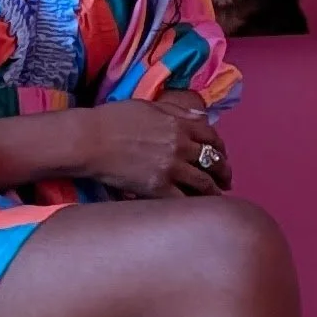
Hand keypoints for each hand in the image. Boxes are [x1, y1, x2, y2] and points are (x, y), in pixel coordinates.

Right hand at [84, 95, 230, 197]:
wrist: (90, 140)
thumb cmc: (113, 119)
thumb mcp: (149, 107)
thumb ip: (179, 112)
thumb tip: (202, 115)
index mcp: (179, 124)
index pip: (211, 136)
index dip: (220, 147)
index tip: (222, 155)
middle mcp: (181, 146)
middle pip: (213, 161)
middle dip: (223, 171)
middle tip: (226, 180)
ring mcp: (171, 168)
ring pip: (203, 183)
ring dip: (214, 191)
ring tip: (217, 197)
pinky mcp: (158, 188)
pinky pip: (184, 200)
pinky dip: (193, 205)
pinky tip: (197, 210)